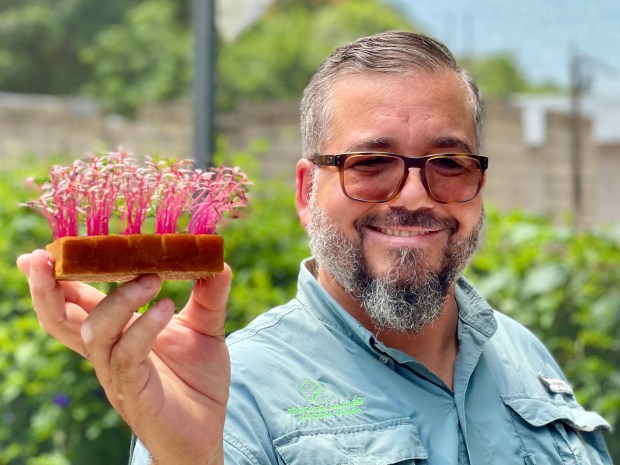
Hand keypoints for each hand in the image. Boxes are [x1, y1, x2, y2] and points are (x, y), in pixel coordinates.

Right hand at [17, 249, 230, 464]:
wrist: (207, 431)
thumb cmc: (198, 381)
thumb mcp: (206, 329)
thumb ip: (208, 296)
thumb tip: (220, 261)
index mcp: (117, 333)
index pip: (78, 302)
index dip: (59, 278)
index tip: (46, 250)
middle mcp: (108, 352)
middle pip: (62, 319)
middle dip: (50, 288)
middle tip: (47, 258)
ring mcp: (117, 373)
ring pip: (94, 332)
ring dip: (119, 299)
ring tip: (151, 278)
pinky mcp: (134, 392)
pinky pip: (127, 356)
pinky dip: (144, 328)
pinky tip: (166, 308)